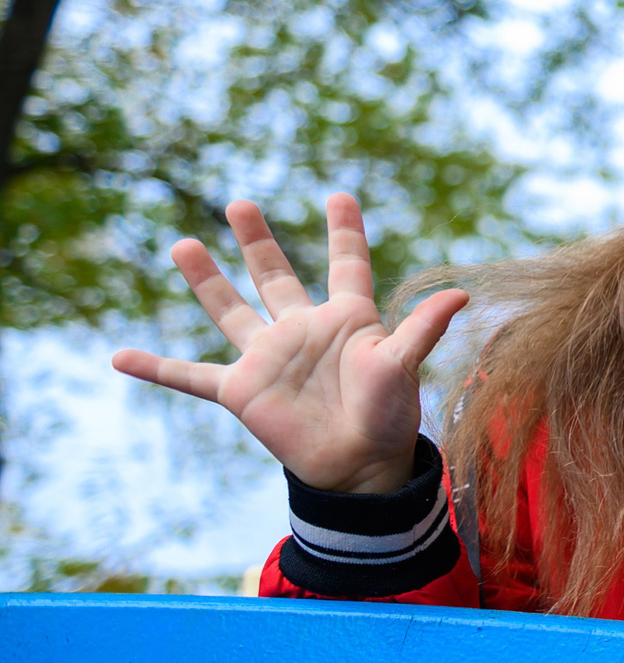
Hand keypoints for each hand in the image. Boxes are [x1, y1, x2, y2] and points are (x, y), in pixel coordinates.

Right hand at [109, 195, 465, 494]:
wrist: (359, 466)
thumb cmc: (389, 415)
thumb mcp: (404, 366)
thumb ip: (423, 328)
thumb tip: (462, 292)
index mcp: (348, 319)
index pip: (346, 264)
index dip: (344, 231)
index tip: (339, 196)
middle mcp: (303, 330)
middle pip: (276, 276)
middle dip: (259, 242)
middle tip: (240, 203)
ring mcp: (269, 358)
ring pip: (231, 310)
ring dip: (207, 280)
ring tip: (184, 244)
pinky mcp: (242, 391)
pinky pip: (191, 376)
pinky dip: (156, 368)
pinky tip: (120, 357)